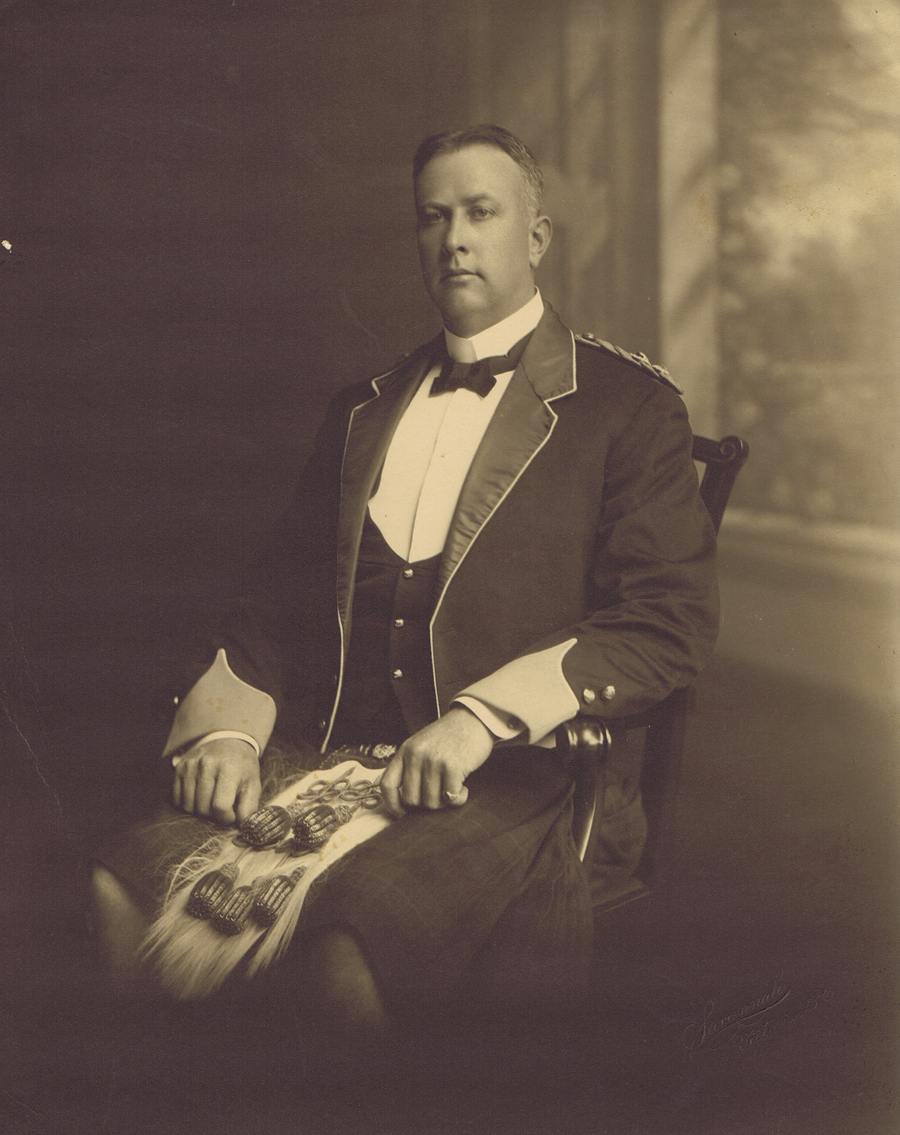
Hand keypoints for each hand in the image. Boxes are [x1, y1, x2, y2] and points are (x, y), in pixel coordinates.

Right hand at [172, 737, 260, 825]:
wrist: (228, 742)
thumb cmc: (242, 767)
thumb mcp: (253, 784)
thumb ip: (249, 807)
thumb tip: (243, 827)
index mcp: (229, 768)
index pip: (220, 805)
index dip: (226, 818)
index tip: (232, 815)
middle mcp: (208, 764)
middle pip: (203, 808)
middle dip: (213, 815)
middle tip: (222, 807)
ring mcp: (191, 765)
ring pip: (189, 806)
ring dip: (200, 811)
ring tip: (211, 801)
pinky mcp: (179, 768)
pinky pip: (177, 799)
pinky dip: (188, 804)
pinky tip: (199, 796)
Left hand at [379, 707, 493, 816]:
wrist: (473, 719)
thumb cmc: (448, 736)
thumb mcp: (420, 745)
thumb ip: (408, 766)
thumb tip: (390, 791)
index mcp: (405, 751)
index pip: (387, 785)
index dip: (392, 804)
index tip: (402, 812)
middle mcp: (415, 756)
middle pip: (411, 800)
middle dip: (426, 804)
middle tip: (439, 795)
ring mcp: (433, 761)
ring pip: (431, 802)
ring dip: (444, 802)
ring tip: (452, 788)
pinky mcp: (452, 767)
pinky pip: (450, 798)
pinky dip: (458, 798)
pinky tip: (463, 788)